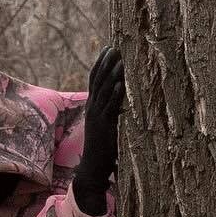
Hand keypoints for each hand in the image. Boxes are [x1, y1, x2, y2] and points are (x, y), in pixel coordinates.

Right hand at [71, 47, 124, 213]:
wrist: (92, 169)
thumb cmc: (103, 150)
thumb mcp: (107, 127)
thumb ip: (111, 113)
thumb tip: (122, 102)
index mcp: (93, 107)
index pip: (95, 79)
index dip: (101, 63)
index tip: (109, 48)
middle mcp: (93, 108)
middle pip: (98, 80)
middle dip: (106, 63)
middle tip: (114, 47)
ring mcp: (98, 116)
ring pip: (104, 91)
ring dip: (112, 74)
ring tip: (119, 59)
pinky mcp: (104, 126)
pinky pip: (110, 107)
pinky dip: (115, 94)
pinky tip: (120, 83)